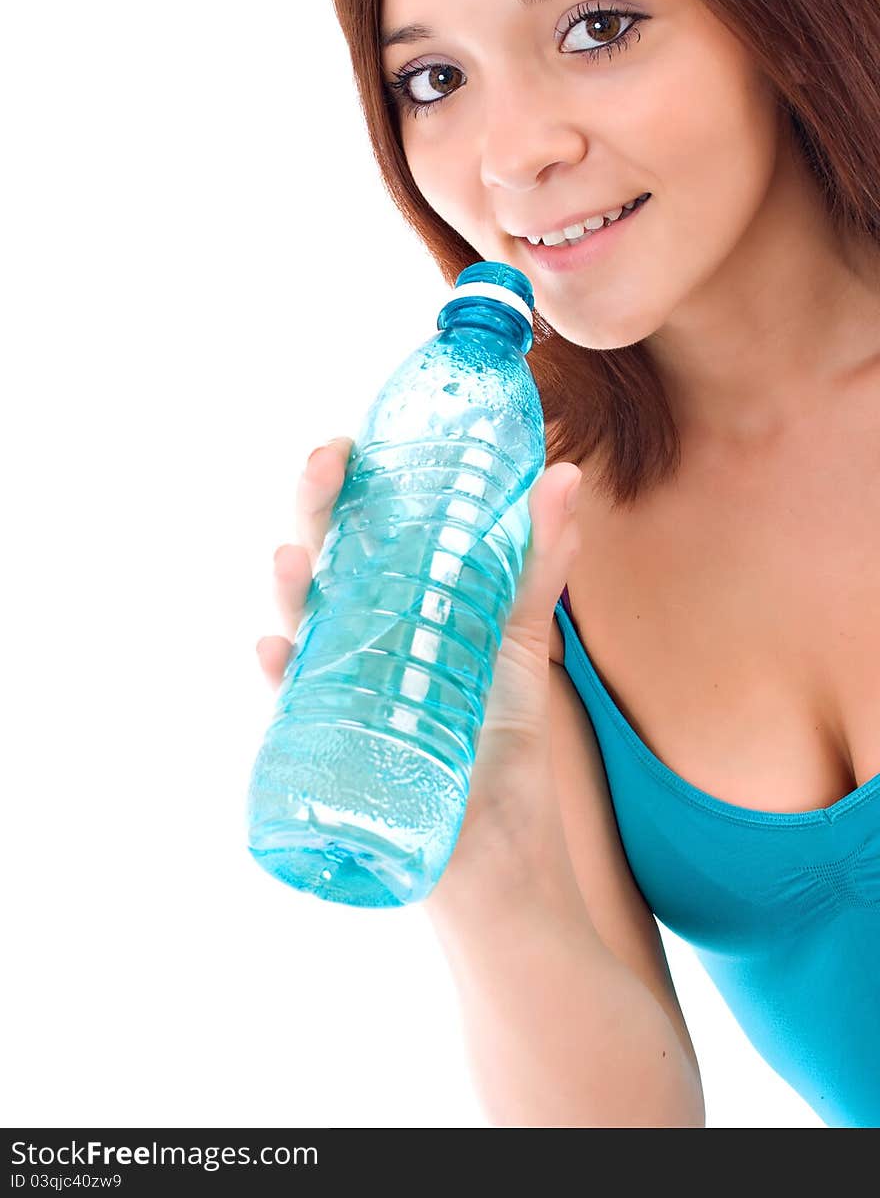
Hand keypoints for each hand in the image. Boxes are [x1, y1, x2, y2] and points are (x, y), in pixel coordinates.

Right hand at [256, 436, 582, 888]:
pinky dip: (281, 678)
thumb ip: (537, 564)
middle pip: (325, 563)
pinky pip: (294, 708)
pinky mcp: (336, 747)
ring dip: (289, 588)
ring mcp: (342, 691)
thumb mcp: (522, 645)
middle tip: (326, 463)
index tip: (354, 440)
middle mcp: (359, 640)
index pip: (362, 533)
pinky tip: (274, 653)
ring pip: (300, 626)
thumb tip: (565, 475)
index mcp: (399, 607)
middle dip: (316, 510)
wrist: (504, 856)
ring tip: (294, 555)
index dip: (349, 485)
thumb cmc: (501, 745)